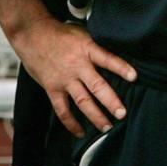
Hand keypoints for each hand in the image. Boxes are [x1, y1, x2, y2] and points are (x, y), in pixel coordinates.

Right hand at [10, 18, 137, 136]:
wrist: (32, 34)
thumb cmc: (60, 33)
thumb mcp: (83, 34)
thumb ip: (97, 47)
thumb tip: (117, 55)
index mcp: (87, 49)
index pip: (108, 59)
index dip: (121, 68)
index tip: (134, 77)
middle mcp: (77, 66)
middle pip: (97, 86)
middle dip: (111, 101)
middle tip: (122, 114)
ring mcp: (65, 79)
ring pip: (82, 101)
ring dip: (96, 116)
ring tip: (107, 127)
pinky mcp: (52, 88)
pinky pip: (62, 109)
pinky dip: (71, 122)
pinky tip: (80, 132)